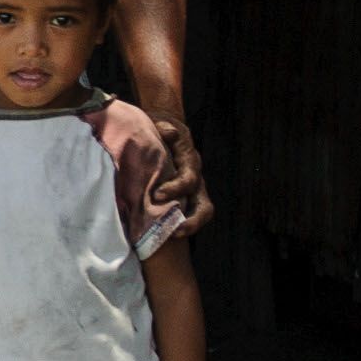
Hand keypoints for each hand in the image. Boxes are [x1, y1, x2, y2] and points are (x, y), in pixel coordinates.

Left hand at [146, 111, 211, 236]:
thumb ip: (164, 128)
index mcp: (189, 160)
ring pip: (201, 213)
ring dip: (190, 227)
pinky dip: (180, 225)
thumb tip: (168, 131)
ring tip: (174, 237)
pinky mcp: (185, 197)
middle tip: (174, 230)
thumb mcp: (161, 123)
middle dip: (191, 220)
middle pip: (203, 205)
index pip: (189, 179)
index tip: (158, 195)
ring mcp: (193, 190)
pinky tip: (165, 235)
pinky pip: (189, 215)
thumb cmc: (157, 127)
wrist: (161, 128)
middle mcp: (195, 178)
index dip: (176, 189)